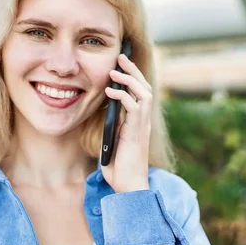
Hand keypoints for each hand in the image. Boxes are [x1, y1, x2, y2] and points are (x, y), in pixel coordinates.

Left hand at [101, 53, 151, 192]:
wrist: (128, 187)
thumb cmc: (119, 168)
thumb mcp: (111, 142)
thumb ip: (110, 127)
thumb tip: (101, 114)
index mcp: (138, 122)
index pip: (139, 93)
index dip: (132, 78)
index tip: (121, 65)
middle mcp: (143, 121)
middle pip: (144, 88)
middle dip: (133, 71)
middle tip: (121, 57)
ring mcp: (142, 126)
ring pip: (144, 93)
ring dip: (130, 79)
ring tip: (115, 71)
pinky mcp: (137, 132)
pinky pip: (135, 107)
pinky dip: (123, 96)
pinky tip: (110, 91)